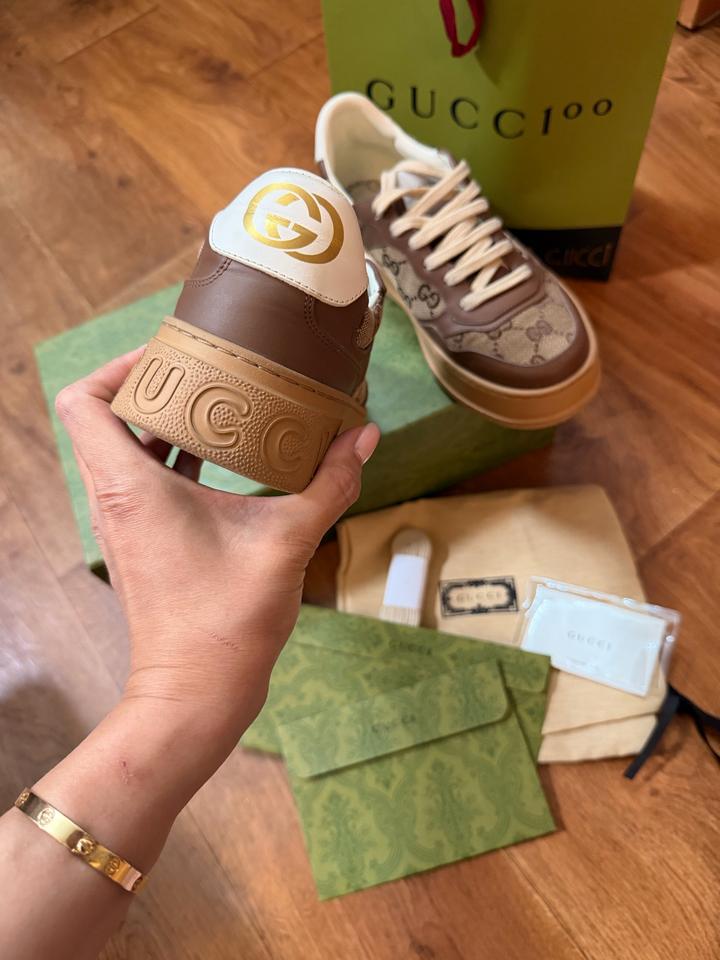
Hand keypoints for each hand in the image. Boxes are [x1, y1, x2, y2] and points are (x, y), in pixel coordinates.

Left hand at [55, 347, 379, 741]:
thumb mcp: (287, 541)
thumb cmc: (226, 623)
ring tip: (219, 399)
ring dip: (165, 420)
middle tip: (205, 367)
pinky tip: (228, 454)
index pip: (85, 400)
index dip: (118, 366)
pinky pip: (146, 479)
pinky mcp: (143, 542)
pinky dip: (176, 456)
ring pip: (125, 447)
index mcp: (131, 487)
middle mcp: (115, 499)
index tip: (171, 356)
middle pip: (106, 415)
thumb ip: (330, 483)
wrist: (196, 693)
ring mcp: (126, 523)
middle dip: (152, 384)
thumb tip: (363, 435)